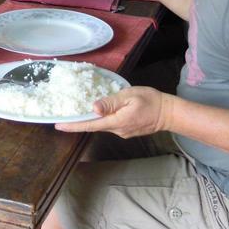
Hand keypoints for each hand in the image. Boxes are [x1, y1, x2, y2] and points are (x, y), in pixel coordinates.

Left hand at [55, 86, 172, 137]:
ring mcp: (122, 132)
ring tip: (78, 111)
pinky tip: (100, 111)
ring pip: (102, 125)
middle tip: (64, 115)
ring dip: (91, 119)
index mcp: (116, 122)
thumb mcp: (129, 96)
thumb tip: (93, 108)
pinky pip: (110, 124)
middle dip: (79, 121)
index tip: (58, 125)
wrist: (169, 113)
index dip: (73, 125)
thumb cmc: (150, 100)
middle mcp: (117, 130)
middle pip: (94, 126)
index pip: (90, 125)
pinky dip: (103, 119)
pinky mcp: (127, 130)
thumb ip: (111, 102)